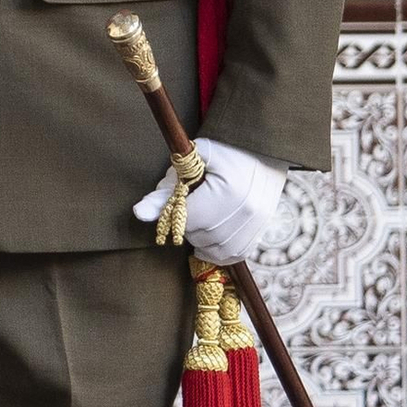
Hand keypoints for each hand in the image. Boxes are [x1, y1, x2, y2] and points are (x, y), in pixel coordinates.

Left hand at [133, 137, 287, 264]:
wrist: (266, 152)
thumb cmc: (225, 151)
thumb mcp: (194, 160)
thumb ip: (166, 188)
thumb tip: (140, 213)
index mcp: (228, 192)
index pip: (186, 219)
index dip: (176, 211)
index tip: (180, 200)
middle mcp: (244, 214)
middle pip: (198, 236)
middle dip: (189, 223)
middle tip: (194, 205)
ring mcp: (255, 227)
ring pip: (213, 249)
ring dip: (201, 238)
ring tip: (203, 218)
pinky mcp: (259, 234)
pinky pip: (231, 255)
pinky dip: (217, 250)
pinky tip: (211, 236)